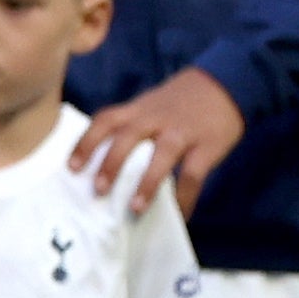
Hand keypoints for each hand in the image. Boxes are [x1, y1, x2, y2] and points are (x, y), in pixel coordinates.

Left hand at [70, 66, 243, 214]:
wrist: (228, 82)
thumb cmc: (181, 102)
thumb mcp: (151, 105)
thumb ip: (131, 126)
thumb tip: (104, 166)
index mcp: (138, 109)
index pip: (105, 120)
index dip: (86, 143)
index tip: (71, 169)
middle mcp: (156, 118)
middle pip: (128, 136)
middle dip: (111, 163)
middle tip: (98, 190)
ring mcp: (182, 131)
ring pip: (161, 154)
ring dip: (147, 182)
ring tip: (135, 208)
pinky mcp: (207, 145)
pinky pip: (194, 174)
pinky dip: (186, 197)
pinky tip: (180, 215)